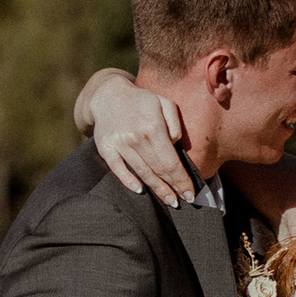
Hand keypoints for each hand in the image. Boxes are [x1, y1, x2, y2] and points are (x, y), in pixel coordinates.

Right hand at [82, 69, 194, 203]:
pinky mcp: (105, 148)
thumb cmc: (142, 101)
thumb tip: (177, 146)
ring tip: (168, 200)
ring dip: (156, 189)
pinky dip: (128, 181)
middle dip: (172, 188)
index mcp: (152, 126)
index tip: (190, 193)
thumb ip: (175, 123)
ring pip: (141, 172)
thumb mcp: (164, 102)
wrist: (108, 95)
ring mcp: (119, 143)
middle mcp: (135, 137)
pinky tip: (140, 191)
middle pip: (158, 170)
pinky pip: (117, 169)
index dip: (181, 179)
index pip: (170, 161)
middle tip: (182, 201)